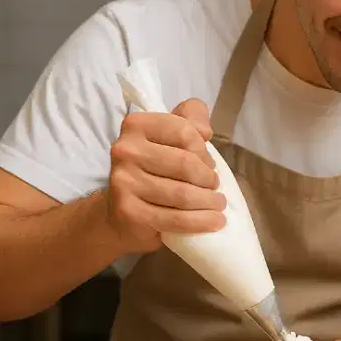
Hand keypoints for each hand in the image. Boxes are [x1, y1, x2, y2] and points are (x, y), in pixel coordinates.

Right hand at [106, 98, 226, 252]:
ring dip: (209, 201)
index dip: (203, 150)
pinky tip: (215, 221)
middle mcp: (125, 150)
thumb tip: (205, 129)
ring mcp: (124, 182)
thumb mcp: (169, 137)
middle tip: (214, 186)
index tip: (208, 163)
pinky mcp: (129, 212)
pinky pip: (175, 218)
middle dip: (208, 177)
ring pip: (182, 194)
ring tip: (218, 204)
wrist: (122, 213)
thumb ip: (190, 120)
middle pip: (185, 163)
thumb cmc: (153, 170)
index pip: (184, 131)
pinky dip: (201, 221)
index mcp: (136, 125)